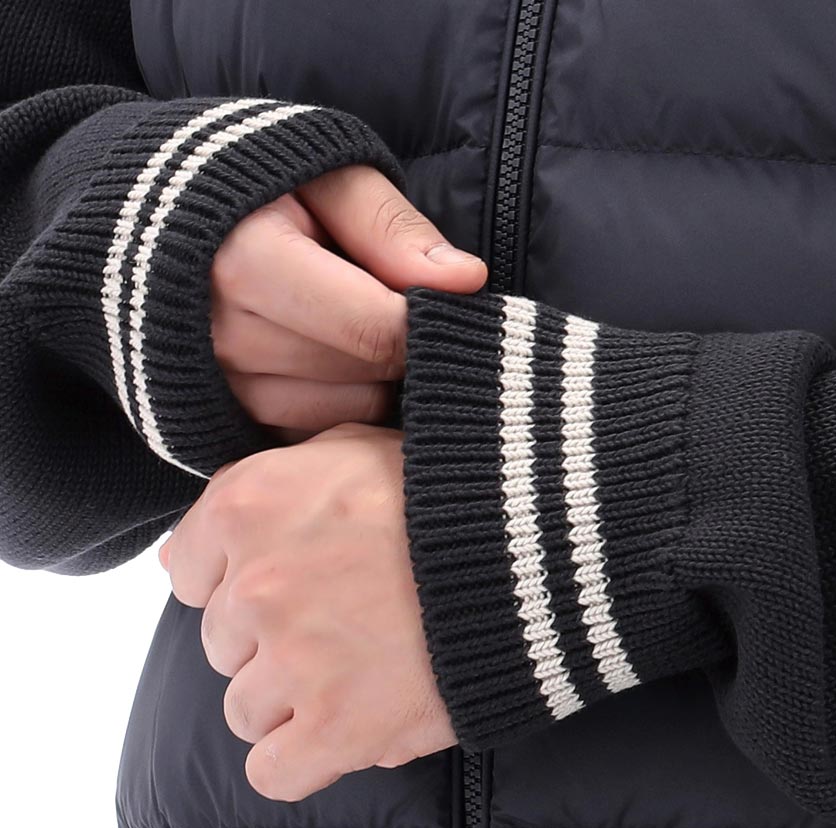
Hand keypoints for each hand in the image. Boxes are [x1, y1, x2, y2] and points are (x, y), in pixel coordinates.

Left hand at [157, 424, 458, 800]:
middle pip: (221, 642)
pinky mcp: (336, 727)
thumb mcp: (356, 447)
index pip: (186, 570)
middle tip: (343, 623)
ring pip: (244, 708)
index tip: (287, 583)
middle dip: (271, 638)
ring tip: (357, 674)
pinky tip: (341, 732)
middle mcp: (255, 584)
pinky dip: (301, 760)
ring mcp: (292, 660)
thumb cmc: (452, 492)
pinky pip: (273, 772)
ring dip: (291, 699)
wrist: (539, 548)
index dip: (236, 580)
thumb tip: (194, 550)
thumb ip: (275, 483)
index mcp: (249, 506)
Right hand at [211, 165, 487, 442]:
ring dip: (375, 378)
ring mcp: (223, 388)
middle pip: (366, 372)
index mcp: (245, 263)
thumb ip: (392, 228)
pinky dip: (343, 403)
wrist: (161, 226)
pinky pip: (320, 432)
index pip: (375, 327)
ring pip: (350, 411)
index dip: (427, 321)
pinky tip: (337, 361)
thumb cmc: (259, 191)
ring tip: (359, 327)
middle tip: (399, 307)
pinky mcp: (230, 420)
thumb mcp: (327, 177)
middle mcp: (225, 338)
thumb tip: (466, 281)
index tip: (445, 304)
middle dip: (400, 345)